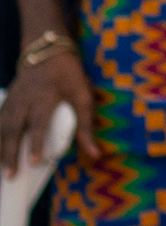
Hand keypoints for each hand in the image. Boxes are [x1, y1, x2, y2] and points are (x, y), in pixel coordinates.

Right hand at [0, 50, 90, 177]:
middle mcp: (26, 99)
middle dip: (12, 152)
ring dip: (0, 148)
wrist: (47, 51)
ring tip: (2, 168)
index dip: (37, 142)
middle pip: (15, 128)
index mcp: (46, 96)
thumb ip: (86, 126)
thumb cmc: (69, 76)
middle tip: (11, 175)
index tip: (35, 161)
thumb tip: (95, 154)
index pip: (40, 122)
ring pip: (2, 126)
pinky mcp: (7, 100)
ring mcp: (13, 99)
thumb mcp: (83, 96)